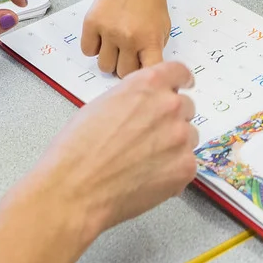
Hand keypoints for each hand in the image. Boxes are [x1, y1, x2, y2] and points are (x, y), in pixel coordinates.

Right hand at [24, 61, 198, 247]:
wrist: (74, 189)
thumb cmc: (77, 149)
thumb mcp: (102, 104)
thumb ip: (133, 99)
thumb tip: (145, 107)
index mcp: (148, 84)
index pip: (179, 72)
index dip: (181, 81)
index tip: (184, 86)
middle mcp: (169, 105)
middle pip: (186, 107)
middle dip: (172, 120)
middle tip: (150, 138)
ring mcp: (180, 136)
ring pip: (188, 137)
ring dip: (174, 146)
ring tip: (144, 163)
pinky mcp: (185, 167)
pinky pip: (187, 165)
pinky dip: (173, 172)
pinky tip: (148, 179)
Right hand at [82, 0, 170, 77]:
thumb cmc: (149, 2)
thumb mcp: (163, 27)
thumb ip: (155, 51)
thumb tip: (146, 74)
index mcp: (150, 40)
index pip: (148, 72)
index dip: (146, 79)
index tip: (144, 79)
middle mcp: (128, 38)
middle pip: (123, 74)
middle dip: (126, 68)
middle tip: (128, 56)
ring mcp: (108, 31)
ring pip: (104, 66)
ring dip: (110, 60)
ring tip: (116, 45)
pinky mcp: (92, 24)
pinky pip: (88, 51)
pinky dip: (95, 48)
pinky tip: (104, 36)